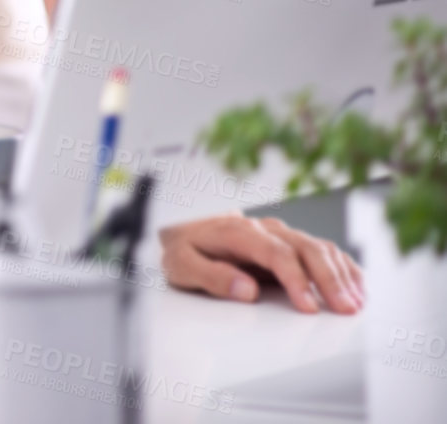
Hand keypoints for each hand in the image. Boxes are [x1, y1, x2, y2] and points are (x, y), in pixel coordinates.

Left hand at [159, 213, 363, 314]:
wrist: (184, 232)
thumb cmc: (184, 250)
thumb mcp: (182, 265)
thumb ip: (212, 276)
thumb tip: (247, 290)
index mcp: (238, 231)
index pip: (276, 252)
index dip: (296, 279)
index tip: (308, 307)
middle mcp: (264, 228)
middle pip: (306, 248)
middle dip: (328, 279)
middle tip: (344, 309)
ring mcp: (279, 234)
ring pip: (319, 247)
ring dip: (341, 275)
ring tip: (354, 303)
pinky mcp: (289, 243)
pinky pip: (323, 251)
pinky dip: (343, 268)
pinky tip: (356, 287)